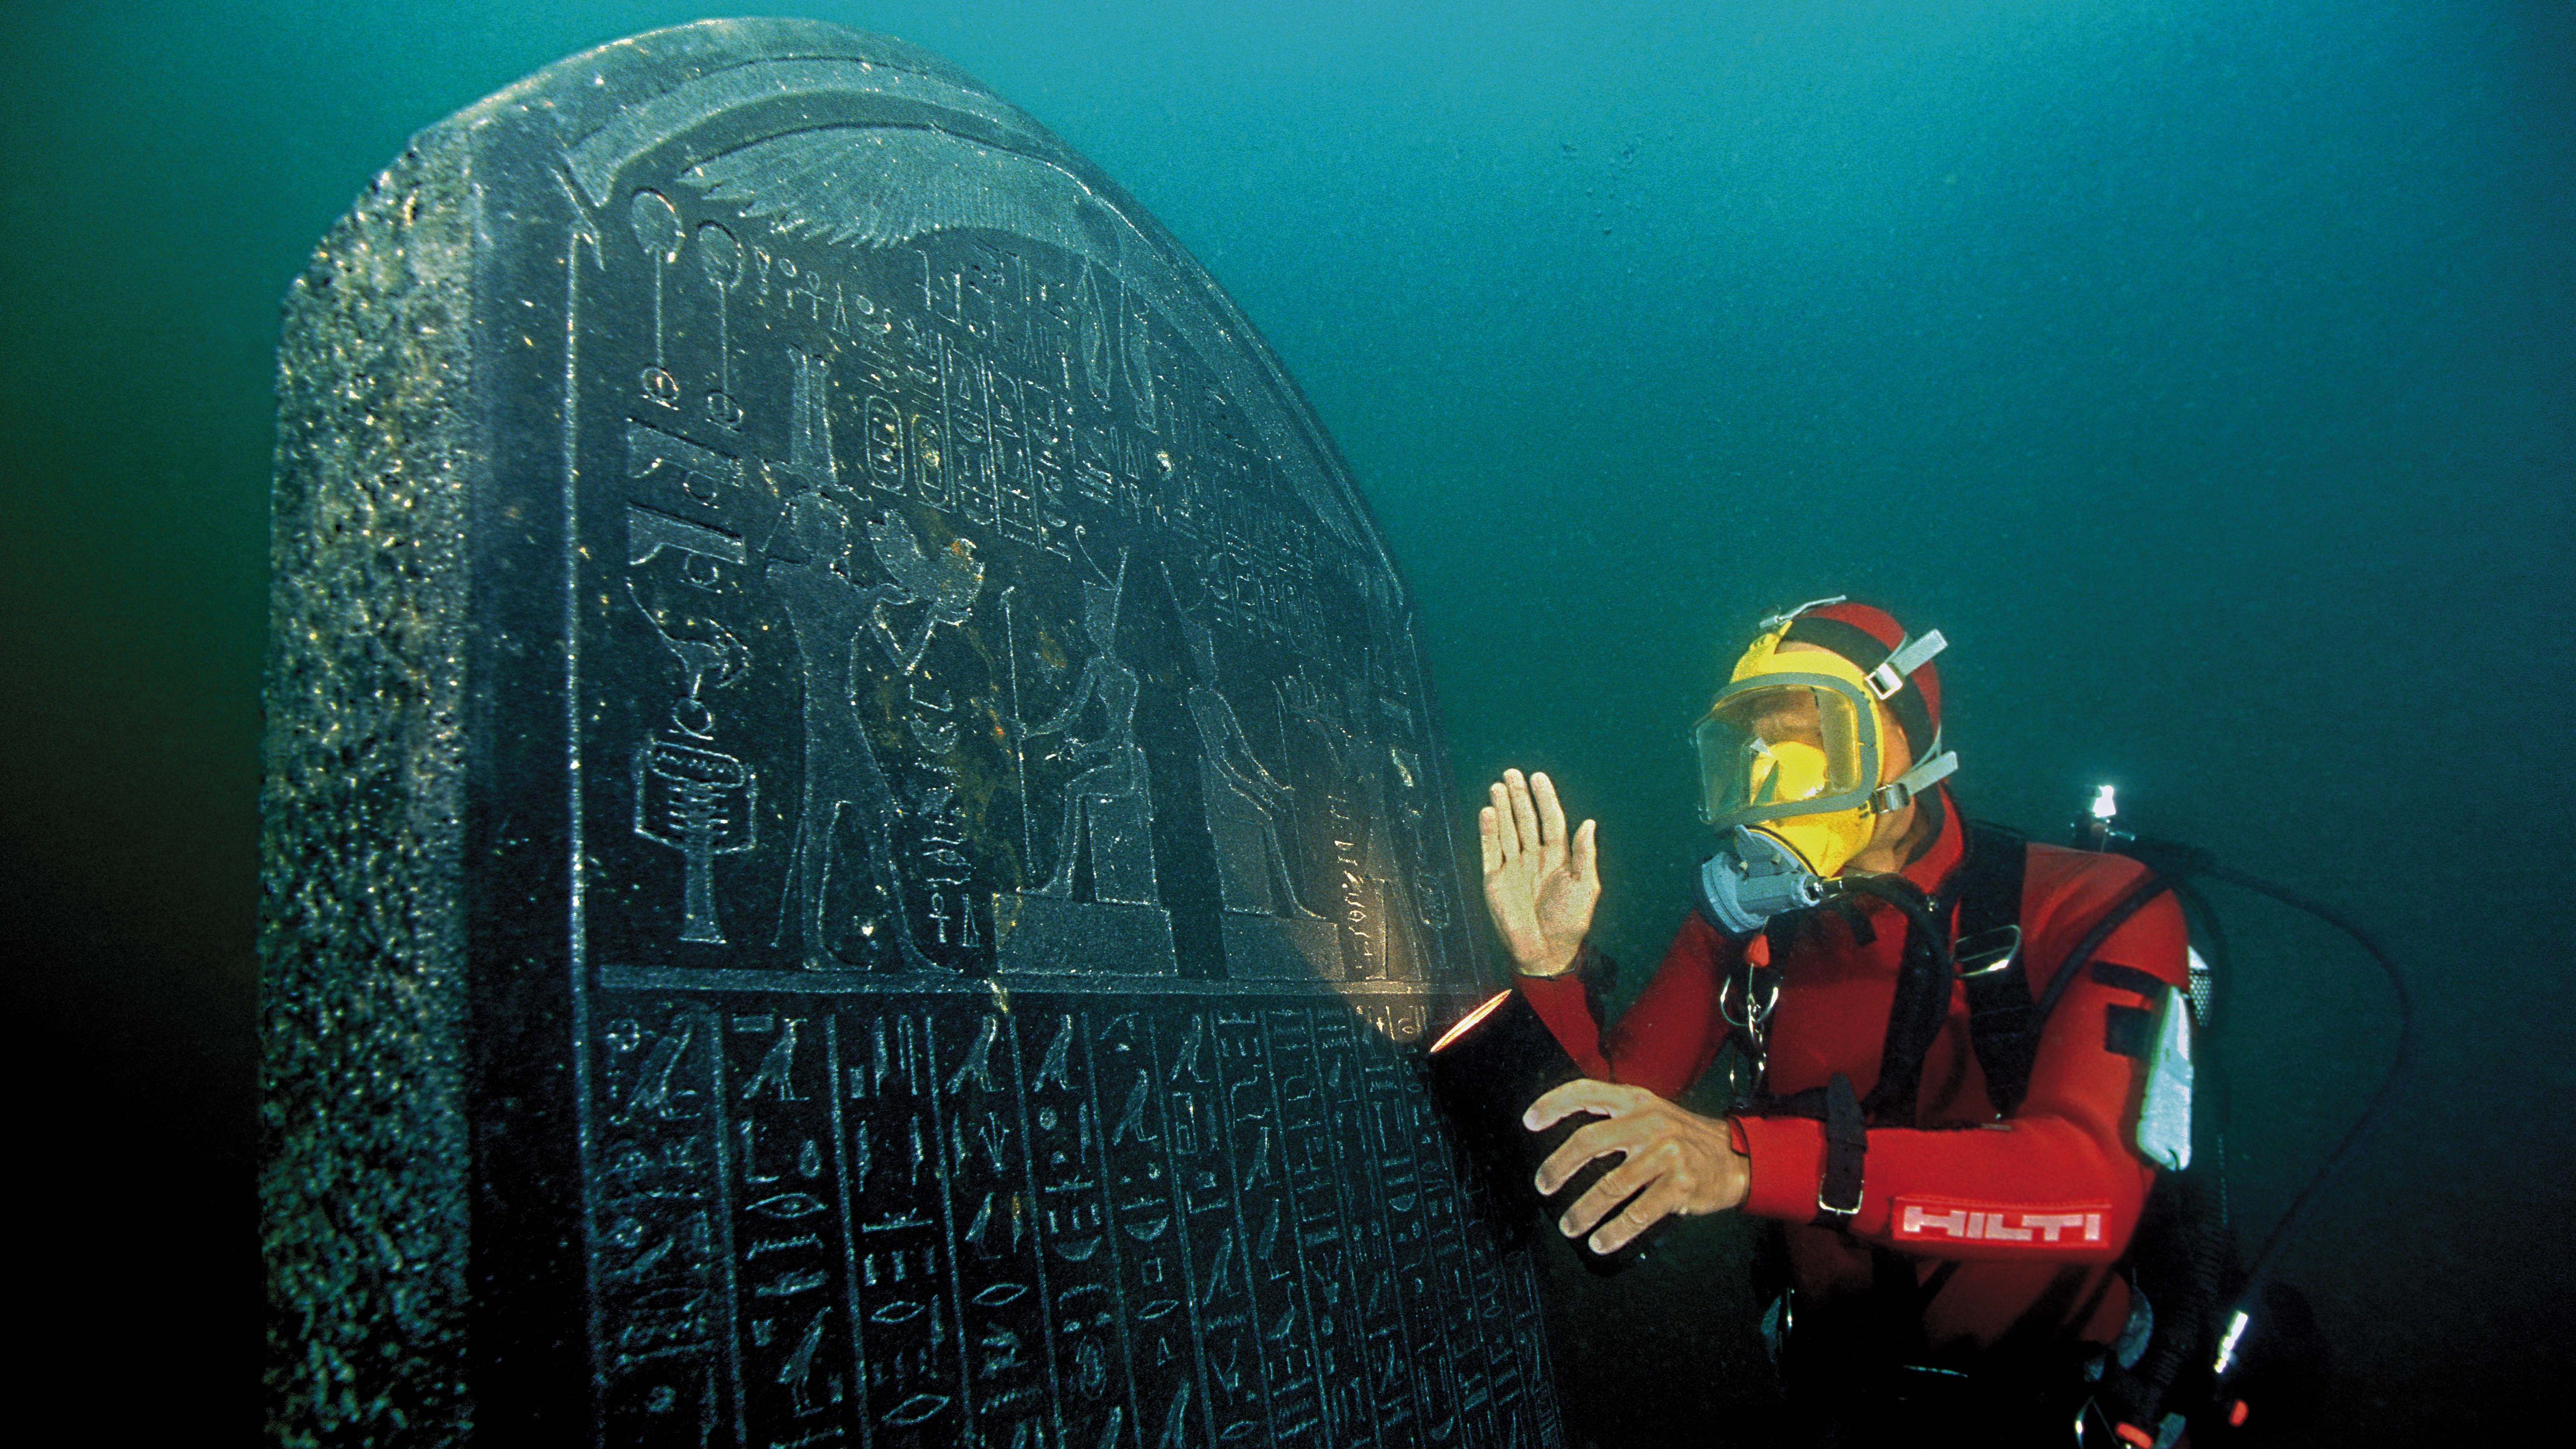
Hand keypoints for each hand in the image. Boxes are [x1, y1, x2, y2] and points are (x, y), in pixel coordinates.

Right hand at [1477, 769, 1598, 976]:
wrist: (1545, 952)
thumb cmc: (1570, 922)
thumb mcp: (1585, 887)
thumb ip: (1585, 854)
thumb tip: (1589, 822)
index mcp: (1559, 858)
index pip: (1550, 821)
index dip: (1545, 799)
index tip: (1538, 777)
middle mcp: (1535, 858)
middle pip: (1526, 820)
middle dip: (1519, 797)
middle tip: (1512, 774)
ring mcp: (1513, 868)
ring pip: (1507, 831)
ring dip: (1503, 808)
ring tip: (1498, 786)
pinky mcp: (1494, 880)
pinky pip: (1490, 850)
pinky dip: (1488, 832)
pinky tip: (1487, 812)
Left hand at [1526, 1079, 1748, 1254]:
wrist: (1737, 1157)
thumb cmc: (1685, 1139)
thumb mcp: (1652, 1114)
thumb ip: (1615, 1120)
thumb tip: (1569, 1146)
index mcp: (1637, 1101)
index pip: (1587, 1091)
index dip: (1554, 1103)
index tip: (1529, 1121)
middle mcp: (1650, 1123)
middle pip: (1590, 1141)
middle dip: (1559, 1165)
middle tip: (1542, 1185)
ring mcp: (1667, 1155)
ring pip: (1611, 1185)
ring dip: (1583, 1210)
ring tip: (1567, 1226)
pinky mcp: (1681, 1186)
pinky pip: (1639, 1213)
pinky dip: (1615, 1232)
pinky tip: (1600, 1242)